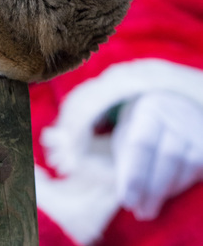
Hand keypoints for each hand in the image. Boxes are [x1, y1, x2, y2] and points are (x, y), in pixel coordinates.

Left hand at [111, 91, 202, 219]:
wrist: (174, 110)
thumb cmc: (145, 132)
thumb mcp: (128, 139)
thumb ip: (127, 165)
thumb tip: (128, 198)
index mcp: (149, 111)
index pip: (143, 144)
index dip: (135, 176)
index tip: (128, 202)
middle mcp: (176, 116)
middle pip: (168, 156)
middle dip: (154, 189)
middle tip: (142, 212)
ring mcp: (197, 130)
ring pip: (189, 164)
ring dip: (171, 192)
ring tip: (153, 207)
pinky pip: (201, 171)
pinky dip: (188, 187)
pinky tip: (175, 198)